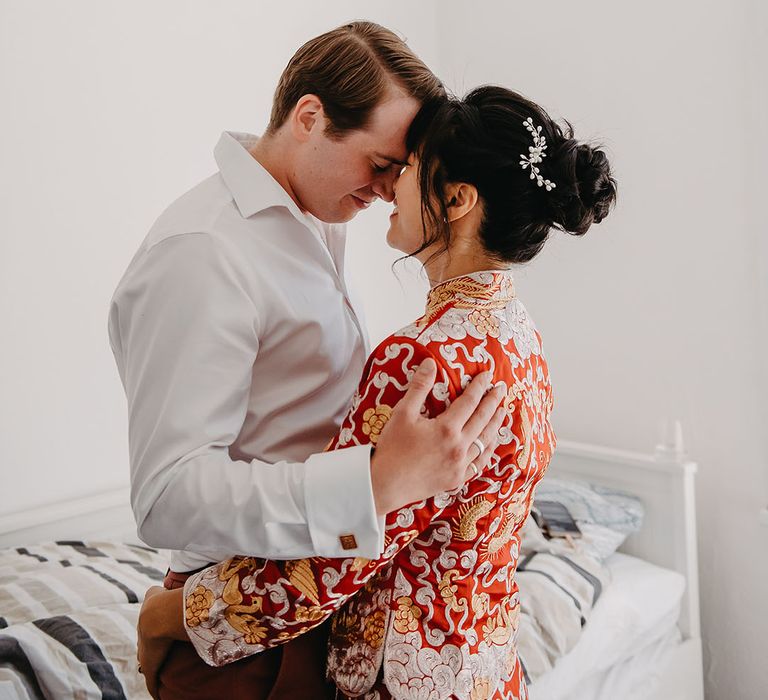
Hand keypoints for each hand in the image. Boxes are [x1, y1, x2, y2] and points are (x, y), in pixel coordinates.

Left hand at [137, 586, 182, 698]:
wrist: (157, 615)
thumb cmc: (161, 602)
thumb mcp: (156, 591)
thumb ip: (157, 590)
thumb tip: (162, 587)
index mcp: (144, 625)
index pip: (146, 634)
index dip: (152, 638)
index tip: (158, 641)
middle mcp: (142, 642)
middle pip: (146, 651)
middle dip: (151, 655)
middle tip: (161, 659)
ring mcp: (145, 656)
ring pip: (148, 666)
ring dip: (154, 671)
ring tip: (162, 677)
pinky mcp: (149, 669)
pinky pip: (151, 684)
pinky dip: (154, 691)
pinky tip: (157, 697)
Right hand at [370, 359, 505, 513]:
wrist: (385, 484)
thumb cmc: (392, 448)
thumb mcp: (402, 413)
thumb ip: (419, 387)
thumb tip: (430, 363)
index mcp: (447, 428)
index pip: (470, 401)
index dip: (480, 386)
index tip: (488, 375)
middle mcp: (459, 447)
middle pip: (483, 419)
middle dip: (494, 401)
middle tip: (501, 389)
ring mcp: (460, 465)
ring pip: (486, 441)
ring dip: (495, 424)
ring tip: (502, 412)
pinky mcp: (458, 479)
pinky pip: (480, 462)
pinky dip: (489, 449)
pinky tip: (491, 442)